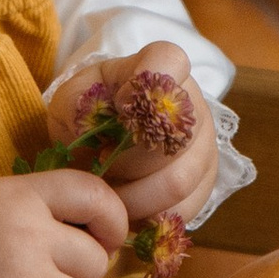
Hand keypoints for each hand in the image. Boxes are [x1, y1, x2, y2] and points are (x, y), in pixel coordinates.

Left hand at [47, 41, 217, 226]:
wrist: (106, 136)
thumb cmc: (91, 113)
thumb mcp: (72, 100)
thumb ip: (75, 105)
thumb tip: (89, 125)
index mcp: (158, 67)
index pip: (168, 61)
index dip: (142, 89)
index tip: (117, 107)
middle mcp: (192, 102)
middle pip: (173, 136)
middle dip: (126, 161)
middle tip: (99, 167)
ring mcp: (205, 144)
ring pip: (179, 181)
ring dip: (134, 197)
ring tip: (108, 195)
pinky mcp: (206, 182)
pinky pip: (185, 208)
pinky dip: (150, 217)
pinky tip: (128, 209)